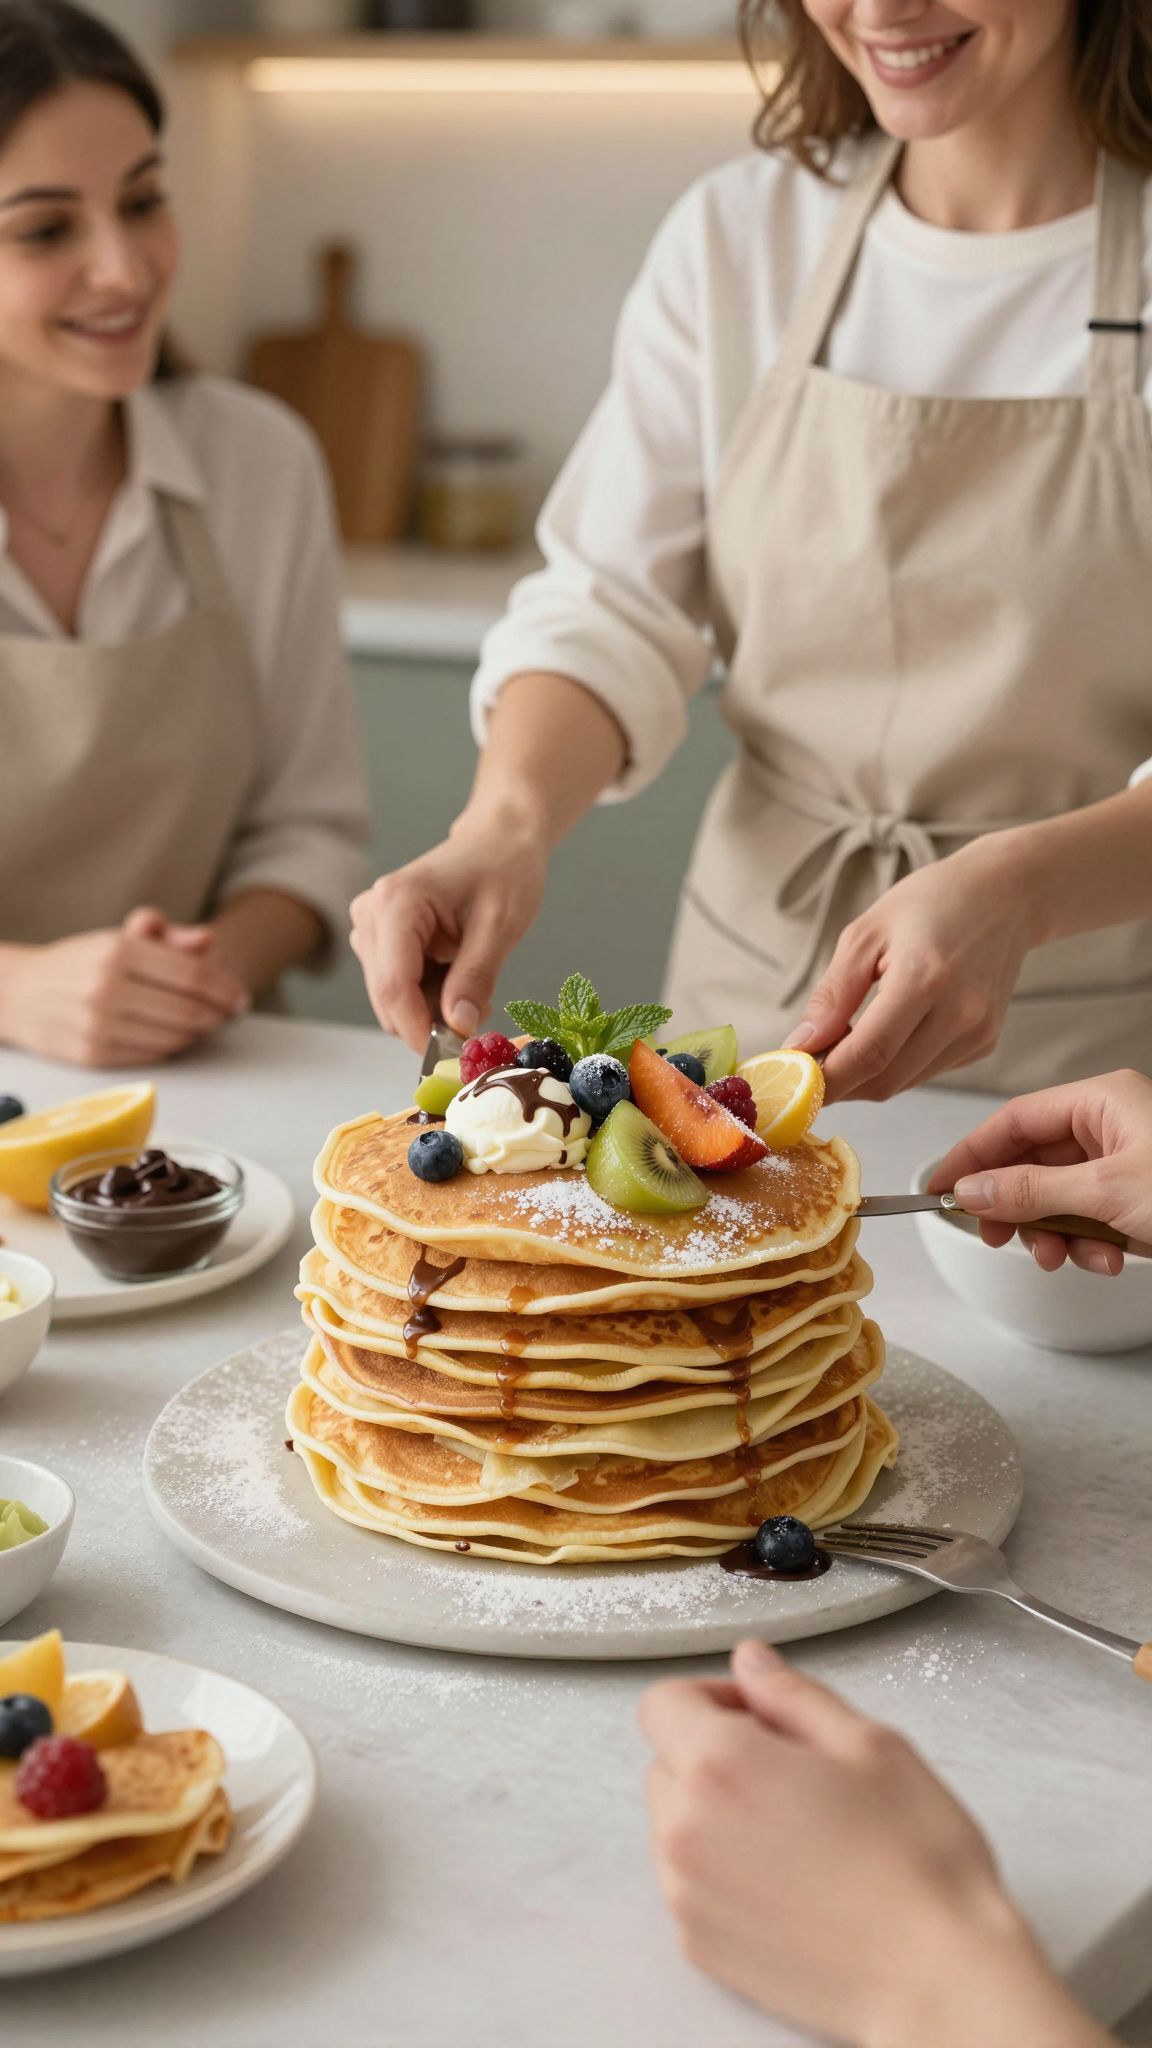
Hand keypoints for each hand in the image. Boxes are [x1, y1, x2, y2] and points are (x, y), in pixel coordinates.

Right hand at [0, 906, 248, 1066]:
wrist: (19, 993)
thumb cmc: (81, 964)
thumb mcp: (119, 938)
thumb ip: (167, 936)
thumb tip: (207, 940)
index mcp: (118, 950)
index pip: (191, 975)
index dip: (225, 990)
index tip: (240, 1000)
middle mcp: (106, 987)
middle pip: (188, 1011)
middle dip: (217, 1016)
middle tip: (227, 1015)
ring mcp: (97, 1024)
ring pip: (173, 1038)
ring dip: (197, 1034)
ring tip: (201, 1024)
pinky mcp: (92, 1055)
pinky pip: (151, 1057)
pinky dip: (170, 1048)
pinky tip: (171, 1037)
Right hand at [351, 810, 546, 1050]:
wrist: (497, 841)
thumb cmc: (503, 871)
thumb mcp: (500, 927)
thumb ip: (476, 978)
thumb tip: (459, 1029)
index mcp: (396, 904)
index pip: (393, 987)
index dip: (418, 1030)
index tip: (454, 1054)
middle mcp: (370, 914)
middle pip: (387, 998)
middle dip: (430, 1018)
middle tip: (481, 1010)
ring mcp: (369, 927)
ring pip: (391, 999)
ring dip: (432, 1006)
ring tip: (474, 981)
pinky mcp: (377, 939)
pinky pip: (396, 988)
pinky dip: (429, 995)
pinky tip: (457, 974)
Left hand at [640, 1642, 1107, 2047]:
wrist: (937, 1978)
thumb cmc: (916, 1864)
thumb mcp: (870, 1745)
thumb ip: (793, 1694)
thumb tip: (752, 1663)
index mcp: (722, 1764)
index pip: (664, 1702)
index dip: (713, 1697)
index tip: (758, 1714)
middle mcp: (687, 1829)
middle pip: (666, 1762)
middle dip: (714, 1755)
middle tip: (790, 1773)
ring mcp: (686, 1894)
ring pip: (674, 1825)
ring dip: (715, 1815)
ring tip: (795, 1833)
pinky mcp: (699, 1945)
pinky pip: (688, 1884)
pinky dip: (721, 1873)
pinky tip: (788, 1881)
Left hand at [786, 839, 1035, 1101]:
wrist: (1006, 895)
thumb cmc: (931, 902)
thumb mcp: (866, 934)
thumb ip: (832, 995)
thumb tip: (799, 1047)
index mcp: (925, 979)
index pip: (868, 1054)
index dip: (826, 1079)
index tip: (791, 1083)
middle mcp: (959, 1014)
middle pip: (884, 1079)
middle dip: (839, 1083)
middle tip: (806, 1067)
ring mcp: (977, 1033)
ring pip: (903, 1083)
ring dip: (864, 1076)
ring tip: (841, 1044)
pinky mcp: (984, 1043)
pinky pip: (925, 1071)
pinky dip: (894, 1066)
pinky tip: (884, 1035)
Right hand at [930, 1070, 1151, 1273]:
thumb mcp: (1107, 1190)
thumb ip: (1033, 1190)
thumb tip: (972, 1190)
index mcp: (1103, 1102)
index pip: (1015, 1120)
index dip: (973, 1155)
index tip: (942, 1188)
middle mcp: (1110, 1128)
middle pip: (1033, 1164)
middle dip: (1018, 1209)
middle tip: (995, 1235)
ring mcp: (1123, 1167)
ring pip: (1058, 1200)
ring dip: (1056, 1236)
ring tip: (1064, 1256)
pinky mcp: (1135, 1203)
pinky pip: (1089, 1221)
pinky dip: (1089, 1246)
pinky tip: (1109, 1259)